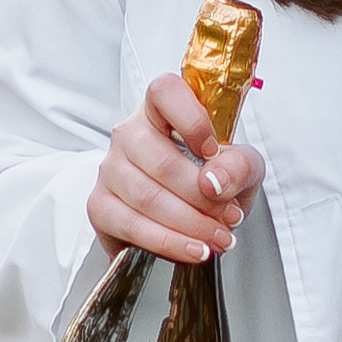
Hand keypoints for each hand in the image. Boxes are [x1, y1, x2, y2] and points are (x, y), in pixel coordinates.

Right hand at [86, 67, 264, 265]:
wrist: (191, 216)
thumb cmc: (212, 178)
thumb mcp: (241, 167)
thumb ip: (238, 166)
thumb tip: (214, 181)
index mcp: (161, 110)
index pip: (165, 92)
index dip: (191, 119)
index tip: (214, 150)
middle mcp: (129, 134)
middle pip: (162, 161)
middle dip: (203, 197)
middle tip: (231, 217)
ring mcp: (110, 169)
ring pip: (148, 197)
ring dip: (191, 224)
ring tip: (220, 237)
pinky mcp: (100, 205)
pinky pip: (131, 225)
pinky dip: (168, 242)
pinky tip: (194, 249)